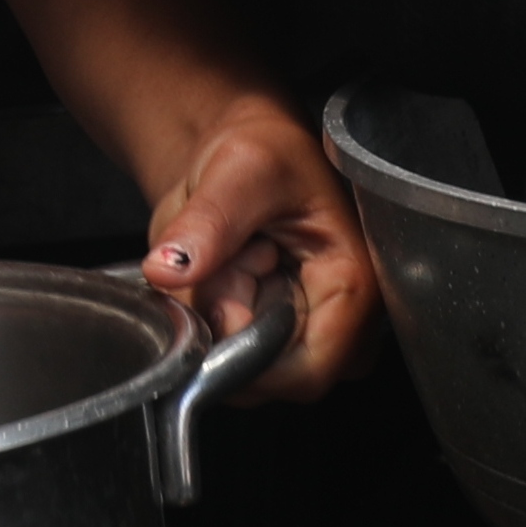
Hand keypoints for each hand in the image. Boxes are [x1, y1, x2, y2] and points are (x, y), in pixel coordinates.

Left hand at [136, 95, 373, 397]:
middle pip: (271, 375)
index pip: (307, 372)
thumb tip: (169, 269)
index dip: (249, 361)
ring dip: (216, 317)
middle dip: (227, 326)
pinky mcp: (281, 336)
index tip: (212, 313)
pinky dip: (210, 316)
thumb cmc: (266, 151)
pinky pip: (227, 352)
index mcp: (356, 284)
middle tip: (226, 259)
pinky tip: (228, 273)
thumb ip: (209, 222)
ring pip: (243, 367)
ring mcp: (311, 333)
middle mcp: (345, 322)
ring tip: (231, 257)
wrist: (248, 151)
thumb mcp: (239, 169)